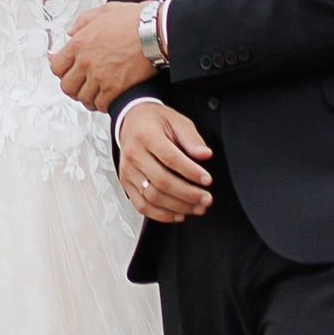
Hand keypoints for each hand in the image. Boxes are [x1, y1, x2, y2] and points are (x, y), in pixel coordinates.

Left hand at [52, 1, 157, 106]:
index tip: (67, 72)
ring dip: (87, 97)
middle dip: (73, 87)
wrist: (155, 32)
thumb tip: (71, 31)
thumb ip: (83, 22)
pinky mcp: (115, 88)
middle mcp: (86, 62)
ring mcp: (99, 77)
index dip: (62, 71)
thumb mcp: (103, 11)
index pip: (56, 66)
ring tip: (94, 94)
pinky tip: (107, 98)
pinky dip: (102, 104)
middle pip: (67, 86)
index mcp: (79, 43)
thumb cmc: (134, 20)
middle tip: (80, 85)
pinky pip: (101, 104)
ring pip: (83, 98)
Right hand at [118, 95, 213, 224]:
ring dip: (178, 206)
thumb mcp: (177, 120)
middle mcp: (134, 154)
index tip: (207, 180)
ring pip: (152, 197)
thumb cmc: (155, 121)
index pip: (170, 158)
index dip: (191, 172)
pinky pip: (142, 205)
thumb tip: (204, 154)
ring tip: (197, 207)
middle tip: (206, 198)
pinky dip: (161, 214)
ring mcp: (128, 170)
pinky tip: (178, 214)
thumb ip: (191, 138)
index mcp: (146, 135)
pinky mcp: (126, 183)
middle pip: (162, 181)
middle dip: (188, 194)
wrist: (131, 120)